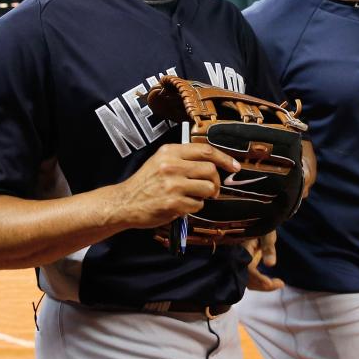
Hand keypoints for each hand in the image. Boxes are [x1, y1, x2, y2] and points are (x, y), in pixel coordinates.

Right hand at [112, 143, 240, 229]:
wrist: (125, 203)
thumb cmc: (145, 183)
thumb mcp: (160, 161)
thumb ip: (184, 158)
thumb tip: (214, 162)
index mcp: (170, 152)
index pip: (206, 150)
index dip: (224, 158)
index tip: (234, 166)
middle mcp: (172, 165)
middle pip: (210, 170)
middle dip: (215, 182)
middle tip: (211, 189)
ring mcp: (173, 185)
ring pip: (208, 188)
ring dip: (204, 196)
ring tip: (191, 197)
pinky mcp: (173, 203)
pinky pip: (198, 205)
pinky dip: (194, 207)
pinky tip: (181, 206)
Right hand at [244, 231, 283, 290]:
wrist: (256, 223)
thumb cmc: (262, 225)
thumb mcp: (267, 234)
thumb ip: (268, 248)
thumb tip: (271, 264)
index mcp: (242, 250)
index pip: (248, 269)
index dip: (257, 278)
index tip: (269, 283)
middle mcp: (238, 259)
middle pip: (246, 279)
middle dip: (261, 285)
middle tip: (280, 283)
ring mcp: (240, 263)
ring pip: (247, 281)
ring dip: (262, 285)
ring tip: (279, 283)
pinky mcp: (244, 266)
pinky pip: (250, 279)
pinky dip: (260, 283)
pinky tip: (273, 283)